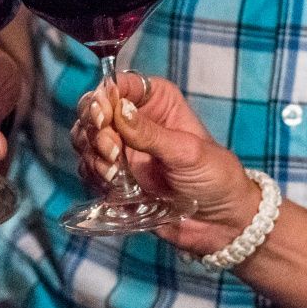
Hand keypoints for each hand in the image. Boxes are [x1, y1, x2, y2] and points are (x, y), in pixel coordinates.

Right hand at [74, 73, 261, 255]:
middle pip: (94, 111)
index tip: (102, 117)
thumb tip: (119, 110)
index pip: (117, 85)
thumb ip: (150, 134)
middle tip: (112, 151)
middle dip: (95, 130)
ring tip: (115, 172)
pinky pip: (89, 168)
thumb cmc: (215, 177)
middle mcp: (134, 119)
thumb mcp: (187, 152)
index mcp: (156, 100)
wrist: (220, 223)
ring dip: (93, 155)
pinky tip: (115, 185)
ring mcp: (123, 148)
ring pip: (86, 139)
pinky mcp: (115, 176)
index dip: (103, 98)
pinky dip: (94, 175)